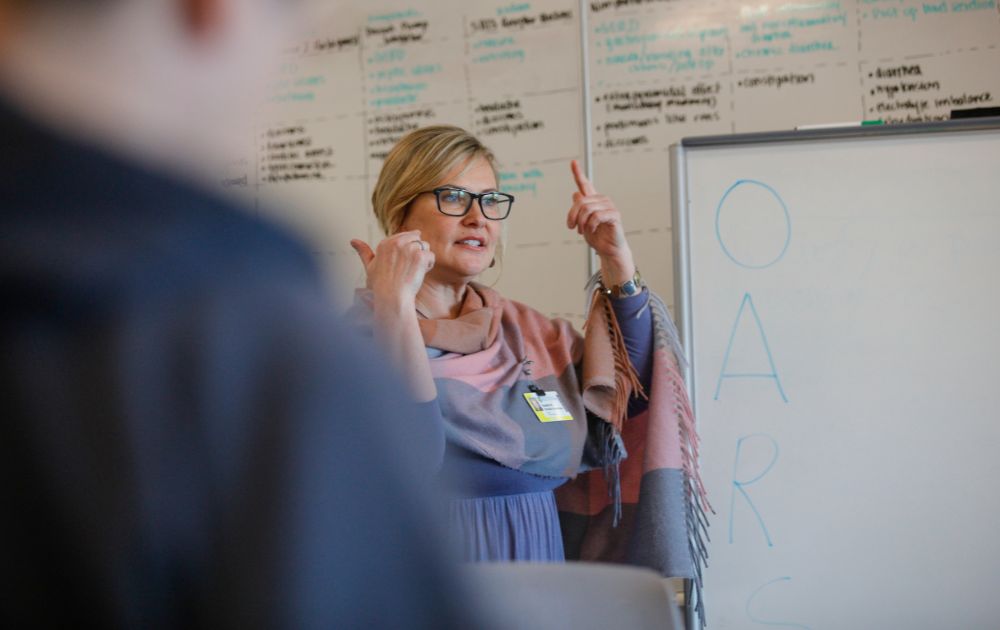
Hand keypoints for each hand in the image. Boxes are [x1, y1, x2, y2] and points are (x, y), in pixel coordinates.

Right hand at [350, 230, 434, 304]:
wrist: (392, 298)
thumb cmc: (381, 286)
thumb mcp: (369, 266)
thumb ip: (363, 252)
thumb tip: (352, 240)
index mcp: (385, 243)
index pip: (405, 236)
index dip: (408, 249)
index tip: (404, 263)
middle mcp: (397, 242)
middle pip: (416, 239)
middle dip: (416, 252)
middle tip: (408, 268)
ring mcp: (409, 248)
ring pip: (425, 246)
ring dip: (423, 258)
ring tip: (413, 271)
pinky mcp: (420, 256)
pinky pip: (431, 256)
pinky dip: (428, 265)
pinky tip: (419, 274)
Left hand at [566, 159, 634, 283]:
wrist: (608, 250)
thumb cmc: (597, 237)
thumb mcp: (583, 223)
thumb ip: (579, 209)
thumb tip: (576, 193)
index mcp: (593, 201)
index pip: (585, 184)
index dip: (578, 173)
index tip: (572, 161)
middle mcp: (601, 200)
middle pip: (580, 201)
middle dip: (572, 215)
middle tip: (572, 227)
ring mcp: (609, 206)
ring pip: (586, 208)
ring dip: (581, 222)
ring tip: (581, 231)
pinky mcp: (614, 215)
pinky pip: (596, 216)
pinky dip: (590, 225)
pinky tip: (590, 230)